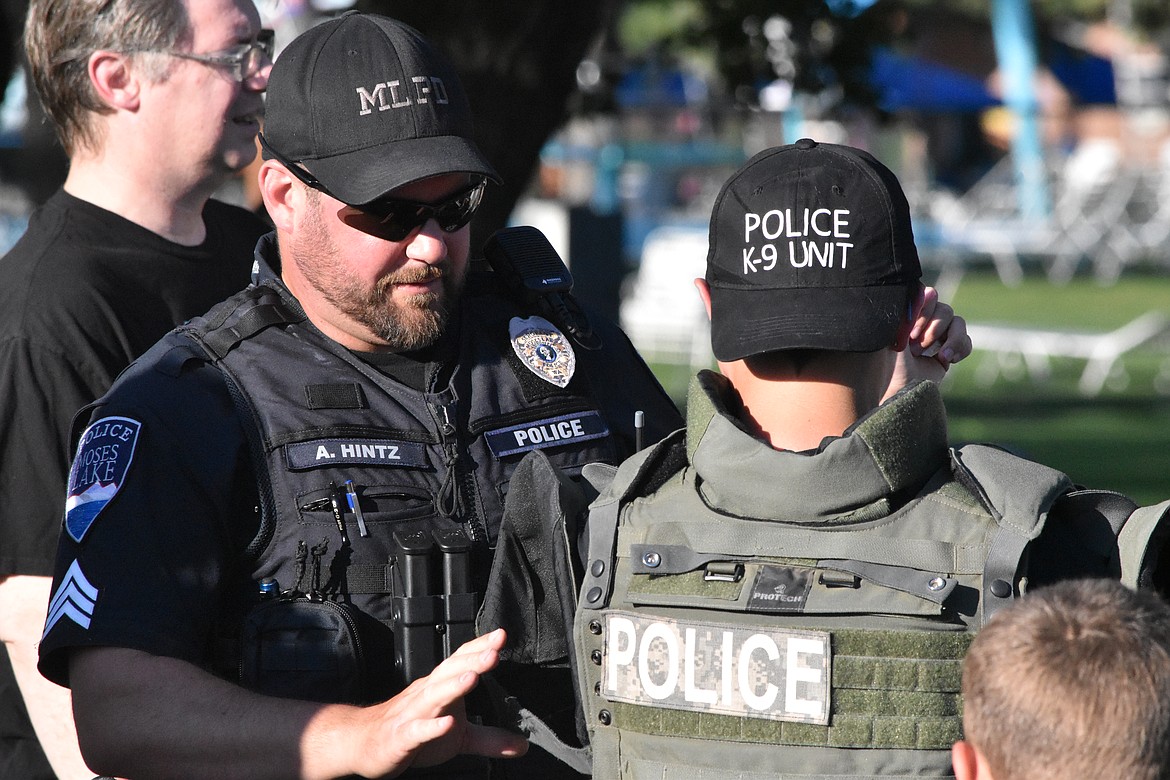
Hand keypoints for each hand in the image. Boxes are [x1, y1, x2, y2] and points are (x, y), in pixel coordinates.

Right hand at [347, 629, 527, 777]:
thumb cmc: (411, 731)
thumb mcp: (457, 737)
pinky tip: (447, 724)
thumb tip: (523, 745)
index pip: (460, 661)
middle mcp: (426, 695)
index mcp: (439, 688)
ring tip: (474, 677)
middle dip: (472, 660)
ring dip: (453, 686)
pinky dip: (431, 727)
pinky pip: (416, 730)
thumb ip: (489, 739)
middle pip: (449, 672)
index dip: (479, 647)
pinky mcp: (400, 738)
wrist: (362, 743)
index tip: (501, 635)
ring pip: (433, 696)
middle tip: (495, 649)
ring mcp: (411, 714)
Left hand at [886, 286, 971, 399]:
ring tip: (941, 356)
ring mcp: (938, 337)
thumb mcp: (895, 334)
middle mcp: (923, 322)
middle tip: (918, 347)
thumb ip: (909, 310)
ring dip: (952, 338)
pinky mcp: (948, 352)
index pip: (927, 295)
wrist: (901, 392)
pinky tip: (947, 360)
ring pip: (959, 322)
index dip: (925, 312)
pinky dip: (961, 348)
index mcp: (908, 314)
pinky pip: (966, 340)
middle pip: (945, 309)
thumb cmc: (890, 364)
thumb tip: (926, 289)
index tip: (912, 333)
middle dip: (935, 328)